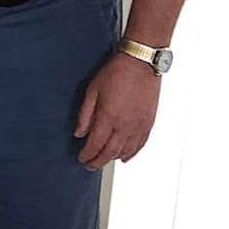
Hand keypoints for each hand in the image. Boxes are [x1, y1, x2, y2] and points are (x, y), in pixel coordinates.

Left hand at [74, 51, 161, 168]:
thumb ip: (85, 115)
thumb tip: (79, 133)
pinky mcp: (149, 122)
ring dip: (113, 159)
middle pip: (110, 152)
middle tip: (90, 165)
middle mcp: (125, 125)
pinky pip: (140, 144)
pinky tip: (124, 157)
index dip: (87, 154)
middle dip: (98, 161)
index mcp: (109, 117)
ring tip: (103, 161)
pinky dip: (131, 153)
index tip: (81, 158)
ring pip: (126, 151)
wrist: (141, 63)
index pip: (95, 144)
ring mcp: (139, 125)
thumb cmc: (116, 72)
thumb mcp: (92, 90)